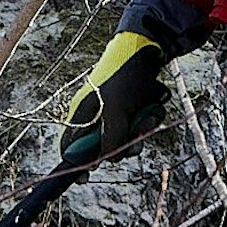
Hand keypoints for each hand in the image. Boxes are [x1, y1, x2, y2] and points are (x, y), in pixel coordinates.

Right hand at [62, 32, 166, 162]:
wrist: (148, 48)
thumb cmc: (125, 78)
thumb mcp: (117, 112)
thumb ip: (111, 139)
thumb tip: (107, 160)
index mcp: (83, 113)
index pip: (71, 146)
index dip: (75, 163)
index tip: (85, 178)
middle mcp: (98, 113)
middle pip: (107, 145)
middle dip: (126, 142)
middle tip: (137, 137)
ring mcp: (117, 108)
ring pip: (130, 134)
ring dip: (144, 125)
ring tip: (151, 112)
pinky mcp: (135, 104)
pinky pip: (144, 120)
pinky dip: (152, 113)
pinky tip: (155, 99)